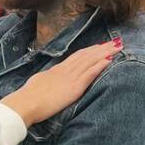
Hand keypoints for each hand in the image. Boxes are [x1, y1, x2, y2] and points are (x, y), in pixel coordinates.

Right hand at [1, 38, 118, 126]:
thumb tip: (50, 76)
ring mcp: (71, 77)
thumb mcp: (39, 82)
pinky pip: (90, 73)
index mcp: (57, 69)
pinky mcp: (75, 87)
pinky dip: (100, 65)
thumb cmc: (28, 96)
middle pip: (87, 55)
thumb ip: (48, 78)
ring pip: (91, 61)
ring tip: (117, 46)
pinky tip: (110, 59)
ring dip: (105, 52)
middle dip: (102, 47)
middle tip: (115, 41)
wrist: (26, 102)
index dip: (90, 50)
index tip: (100, 45)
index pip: (77, 56)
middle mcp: (66, 70)